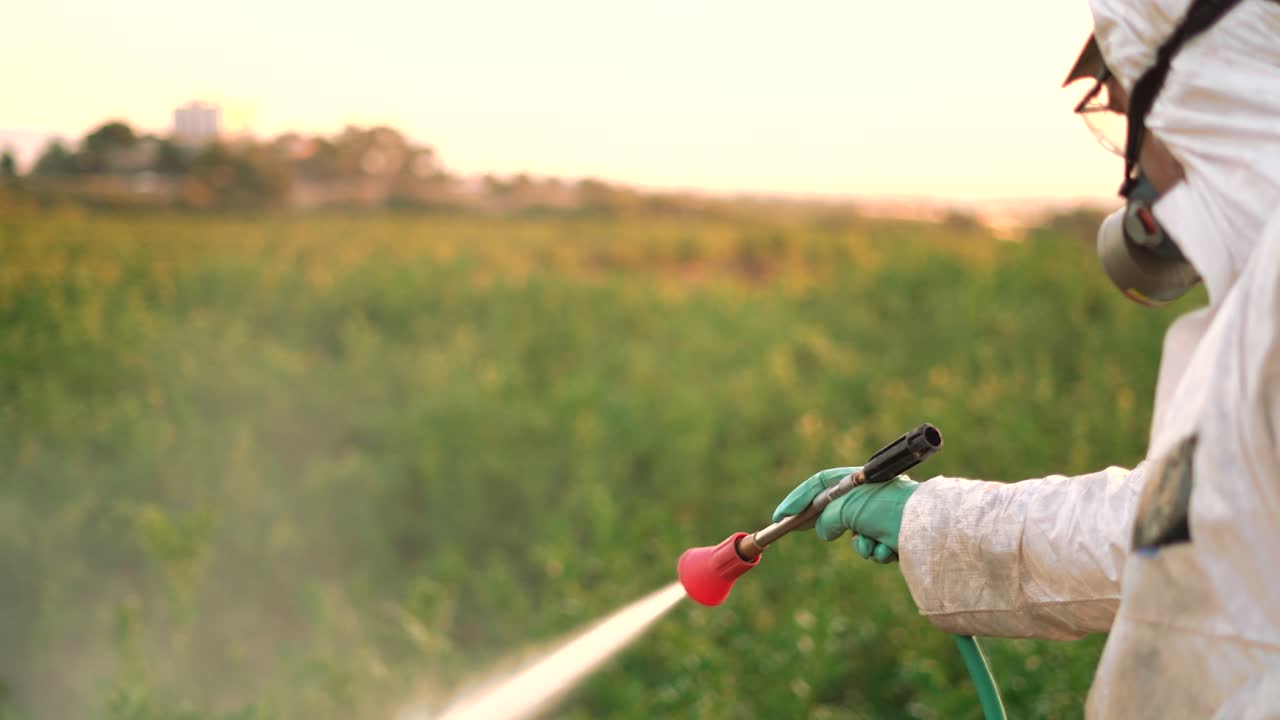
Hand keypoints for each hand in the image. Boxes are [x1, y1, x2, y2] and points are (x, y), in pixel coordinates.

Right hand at [772, 467, 919, 563]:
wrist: (930, 531)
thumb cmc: (889, 510)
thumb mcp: (848, 508)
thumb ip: (827, 517)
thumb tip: (824, 531)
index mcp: (862, 478)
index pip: (822, 482)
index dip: (799, 498)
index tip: (782, 516)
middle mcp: (874, 494)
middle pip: (838, 509)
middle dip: (829, 525)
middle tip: (806, 532)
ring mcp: (885, 516)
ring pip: (856, 535)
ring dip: (860, 545)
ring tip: (872, 544)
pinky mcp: (896, 537)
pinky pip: (874, 548)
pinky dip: (877, 552)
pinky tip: (889, 551)